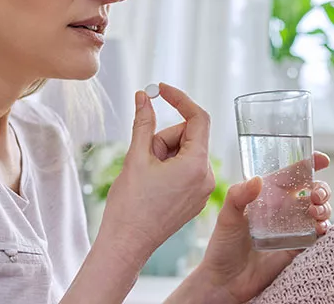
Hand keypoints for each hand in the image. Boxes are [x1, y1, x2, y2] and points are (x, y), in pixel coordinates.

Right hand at [96, 83, 214, 266]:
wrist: (126, 244)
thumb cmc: (130, 205)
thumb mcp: (136, 157)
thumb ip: (143, 122)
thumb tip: (143, 96)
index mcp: (196, 165)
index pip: (198, 118)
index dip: (179, 99)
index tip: (160, 89)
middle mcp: (206, 177)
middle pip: (188, 136)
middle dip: (163, 137)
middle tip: (142, 154)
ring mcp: (201, 189)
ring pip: (184, 152)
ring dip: (163, 152)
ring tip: (144, 173)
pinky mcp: (194, 198)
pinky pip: (184, 168)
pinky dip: (167, 165)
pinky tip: (150, 183)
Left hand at [191, 152, 330, 303]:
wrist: (226, 280)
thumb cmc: (223, 245)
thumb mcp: (227, 216)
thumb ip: (238, 195)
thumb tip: (257, 180)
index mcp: (268, 195)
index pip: (292, 174)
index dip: (310, 163)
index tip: (323, 160)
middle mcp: (283, 209)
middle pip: (312, 190)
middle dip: (321, 188)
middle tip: (315, 195)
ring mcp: (292, 227)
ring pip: (319, 211)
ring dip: (325, 207)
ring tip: (314, 212)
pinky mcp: (297, 247)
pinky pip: (318, 235)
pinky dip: (325, 229)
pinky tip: (320, 229)